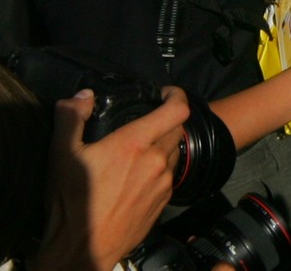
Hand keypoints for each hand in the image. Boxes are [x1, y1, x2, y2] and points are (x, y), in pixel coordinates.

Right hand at [32, 87, 188, 270]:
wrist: (85, 247)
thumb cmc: (73, 202)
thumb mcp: (62, 154)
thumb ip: (71, 118)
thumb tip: (83, 96)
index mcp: (134, 144)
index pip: (177, 111)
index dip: (177, 96)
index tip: (167, 93)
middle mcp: (156, 161)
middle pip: (177, 129)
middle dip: (167, 119)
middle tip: (148, 120)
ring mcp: (163, 182)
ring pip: (175, 152)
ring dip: (165, 144)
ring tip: (142, 148)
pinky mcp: (164, 201)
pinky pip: (170, 175)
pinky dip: (161, 168)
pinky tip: (140, 174)